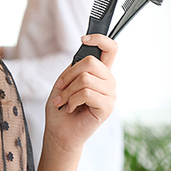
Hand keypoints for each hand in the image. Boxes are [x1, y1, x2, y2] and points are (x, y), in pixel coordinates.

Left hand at [44, 34, 117, 152]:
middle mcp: (108, 82)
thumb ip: (76, 67)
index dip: (100, 39)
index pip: (111, 49)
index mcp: (100, 73)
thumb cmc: (61, 107)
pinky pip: (87, 93)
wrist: (59, 131)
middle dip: (69, 75)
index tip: (84, 38)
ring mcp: (110, 94)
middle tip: (61, 88)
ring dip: (68, 91)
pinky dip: (72, 100)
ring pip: (86, 79)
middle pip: (91, 62)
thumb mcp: (65, 81)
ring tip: (64, 101)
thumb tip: (84, 53)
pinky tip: (71, 108)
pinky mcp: (107, 107)